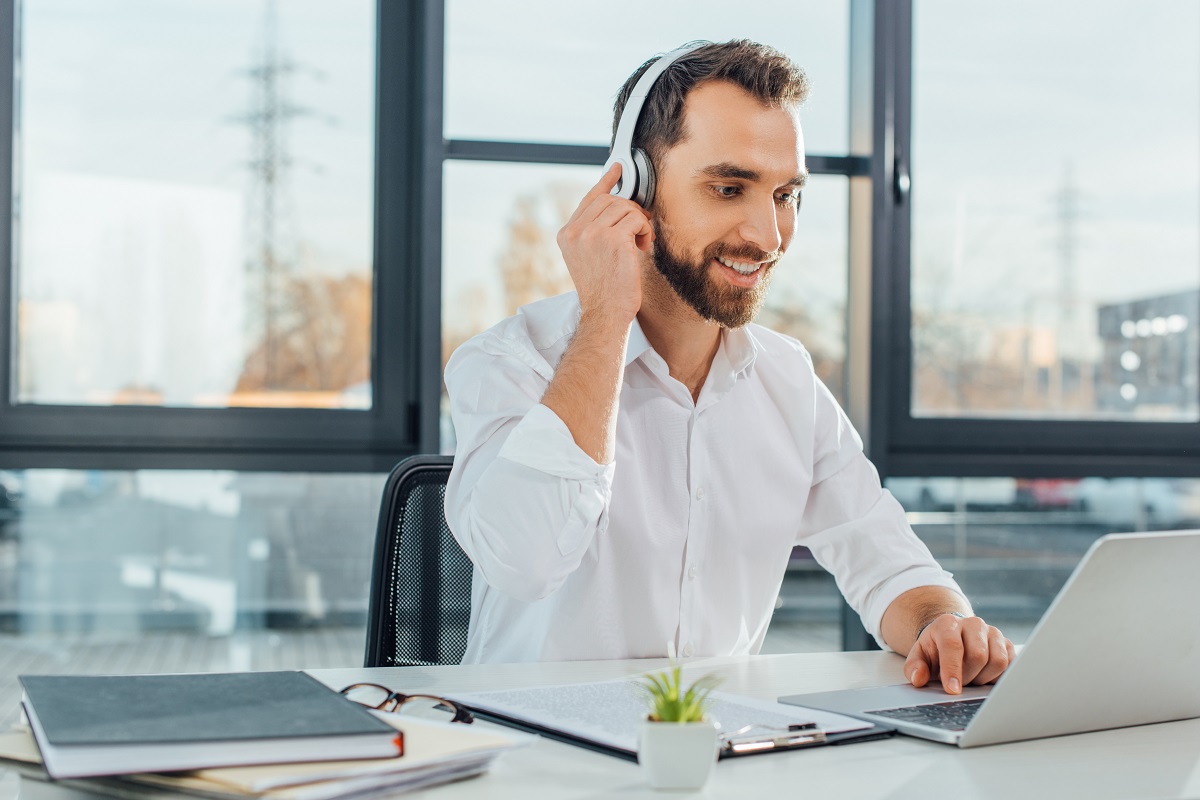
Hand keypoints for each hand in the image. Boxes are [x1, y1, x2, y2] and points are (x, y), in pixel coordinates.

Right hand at [556, 163, 653, 324]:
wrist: (606, 314)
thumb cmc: (603, 290)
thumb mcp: (588, 256)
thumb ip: (594, 231)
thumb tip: (617, 204)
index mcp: (566, 235)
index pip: (589, 199)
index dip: (606, 182)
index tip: (617, 169)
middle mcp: (575, 232)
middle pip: (610, 200)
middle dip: (630, 211)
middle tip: (640, 229)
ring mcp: (592, 234)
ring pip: (624, 207)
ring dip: (639, 221)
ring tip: (640, 242)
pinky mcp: (612, 239)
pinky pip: (636, 218)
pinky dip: (644, 229)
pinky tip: (642, 245)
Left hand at [903, 614, 1014, 694]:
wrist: (952, 638)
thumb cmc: (936, 650)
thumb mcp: (919, 656)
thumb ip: (914, 668)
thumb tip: (918, 678)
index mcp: (947, 624)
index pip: (952, 646)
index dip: (953, 669)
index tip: (953, 690)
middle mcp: (973, 624)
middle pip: (978, 655)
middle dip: (968, 676)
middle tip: (959, 683)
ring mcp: (992, 632)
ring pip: (998, 661)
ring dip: (984, 678)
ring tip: (972, 678)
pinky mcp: (1007, 644)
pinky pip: (1011, 665)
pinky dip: (998, 677)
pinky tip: (985, 676)